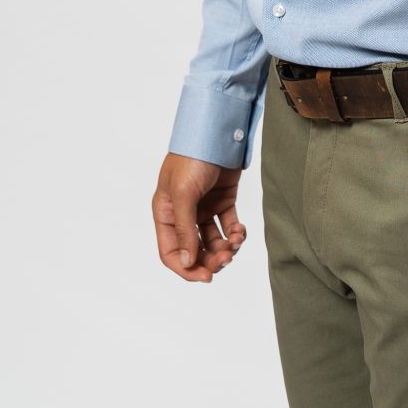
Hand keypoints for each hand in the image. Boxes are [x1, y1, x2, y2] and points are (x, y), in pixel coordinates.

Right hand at [152, 152, 247, 282]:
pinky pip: (228, 226)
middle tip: (226, 259)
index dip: (186, 268)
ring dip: (225, 248)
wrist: (218, 131)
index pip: (170, 252)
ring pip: (213, 241)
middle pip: (194, 250)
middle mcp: (183, 214)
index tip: (205, 277)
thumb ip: (184, 228)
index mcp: (166, 213)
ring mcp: (204, 207)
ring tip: (236, 242)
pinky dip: (236, 233)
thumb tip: (187, 261)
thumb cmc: (193, 157)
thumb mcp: (184, 193)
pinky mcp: (223, 200)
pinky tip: (241, 231)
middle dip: (211, 259)